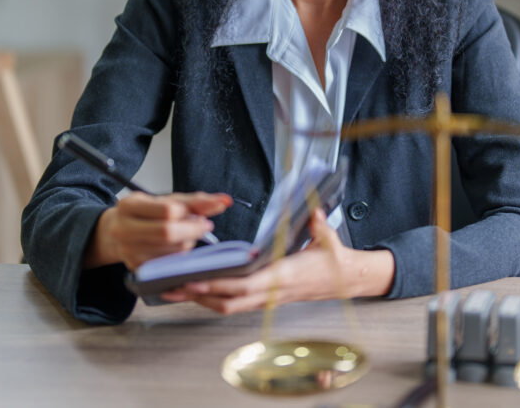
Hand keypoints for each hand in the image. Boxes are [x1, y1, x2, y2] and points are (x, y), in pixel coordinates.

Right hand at [87, 192, 231, 270]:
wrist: (117, 233)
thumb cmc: (146, 213)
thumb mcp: (166, 201)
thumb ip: (195, 201)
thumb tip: (225, 201)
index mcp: (128, 205)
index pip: (167, 211)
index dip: (190, 213)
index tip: (202, 214)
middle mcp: (123, 229)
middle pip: (168, 233)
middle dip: (193, 230)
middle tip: (205, 226)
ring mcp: (128, 252)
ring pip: (172, 250)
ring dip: (188, 242)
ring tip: (186, 235)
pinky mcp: (137, 269)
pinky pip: (170, 264)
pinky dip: (180, 255)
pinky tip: (177, 247)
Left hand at [161, 209, 394, 314]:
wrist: (347, 279)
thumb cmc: (334, 259)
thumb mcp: (329, 240)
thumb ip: (319, 226)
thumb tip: (314, 211)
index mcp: (284, 277)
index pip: (246, 285)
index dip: (219, 284)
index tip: (196, 278)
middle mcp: (272, 292)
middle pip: (229, 301)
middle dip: (199, 295)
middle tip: (172, 286)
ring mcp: (268, 299)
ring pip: (229, 307)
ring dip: (201, 300)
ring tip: (176, 290)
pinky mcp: (266, 300)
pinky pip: (235, 305)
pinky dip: (214, 299)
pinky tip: (198, 291)